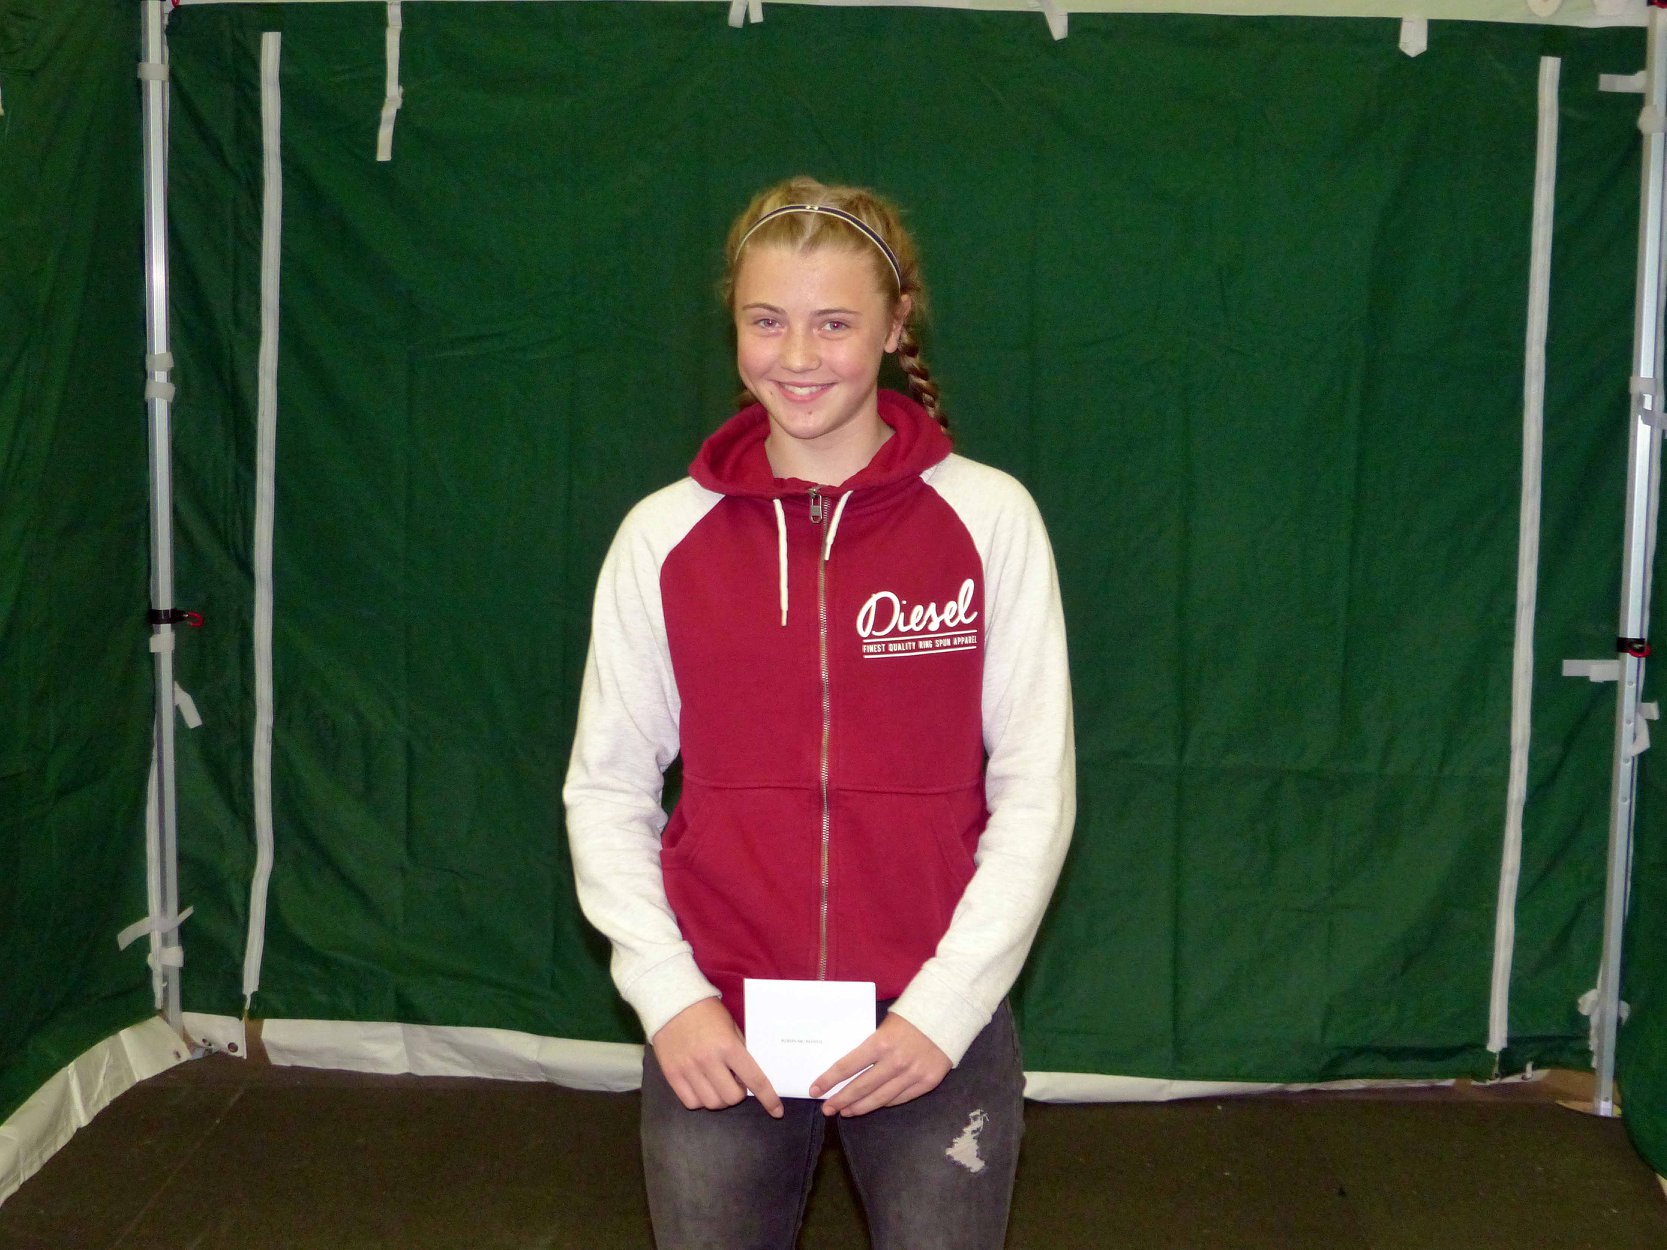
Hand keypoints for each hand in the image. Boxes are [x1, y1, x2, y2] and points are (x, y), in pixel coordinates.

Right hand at [651, 998, 783, 1117]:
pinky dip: (700, 1100)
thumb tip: (751, 1076)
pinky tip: (702, 1087)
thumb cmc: (706, 1012)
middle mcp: (708, 1060)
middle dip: (738, 1094)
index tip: (776, 1110)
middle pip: (731, 1097)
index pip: (754, 1079)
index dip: (768, 1098)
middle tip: (735, 1082)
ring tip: (718, 1084)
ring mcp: (688, 1069)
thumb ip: (741, 1050)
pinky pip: (691, 1102)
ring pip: (711, 1103)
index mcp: (728, 1046)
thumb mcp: (732, 1026)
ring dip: (720, 1098)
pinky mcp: (672, 1074)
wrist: (672, 1002)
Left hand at [809, 1013, 950, 1117]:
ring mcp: (912, 1074)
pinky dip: (884, 1103)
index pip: (847, 1066)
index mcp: (881, 1042)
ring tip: (845, 1112)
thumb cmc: (913, 1015)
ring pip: (880, 1098)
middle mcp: (895, 1062)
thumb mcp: (886, 1024)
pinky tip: (872, 1105)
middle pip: (861, 1087)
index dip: (829, 1080)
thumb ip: (871, 1046)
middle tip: (827, 1109)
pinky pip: (900, 1098)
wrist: (949, 1014)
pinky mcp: (927, 1082)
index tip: (815, 1089)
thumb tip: (850, 1067)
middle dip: (840, 1099)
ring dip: (859, 1107)